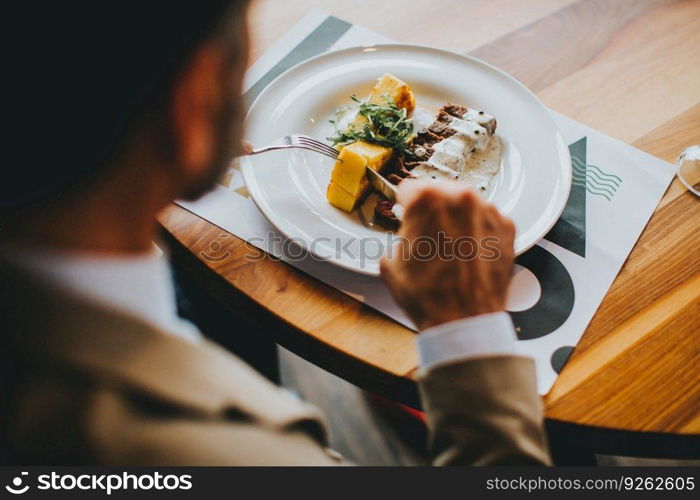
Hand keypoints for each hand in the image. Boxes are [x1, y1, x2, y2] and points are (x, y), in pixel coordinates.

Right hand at [380, 179, 514, 329]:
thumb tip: (407, 235)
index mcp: (426, 200)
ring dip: (457, 217)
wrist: (463, 320)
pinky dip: (478, 230)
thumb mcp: (391, 264)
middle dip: (433, 209)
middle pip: (440, 191)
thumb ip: (398, 237)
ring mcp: (487, 211)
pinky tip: (469, 252)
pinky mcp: (507, 227)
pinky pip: (487, 219)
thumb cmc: (427, 295)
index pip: (409, 187)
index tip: (406, 211)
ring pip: (466, 203)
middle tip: (428, 233)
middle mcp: (460, 198)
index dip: (404, 203)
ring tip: (450, 245)